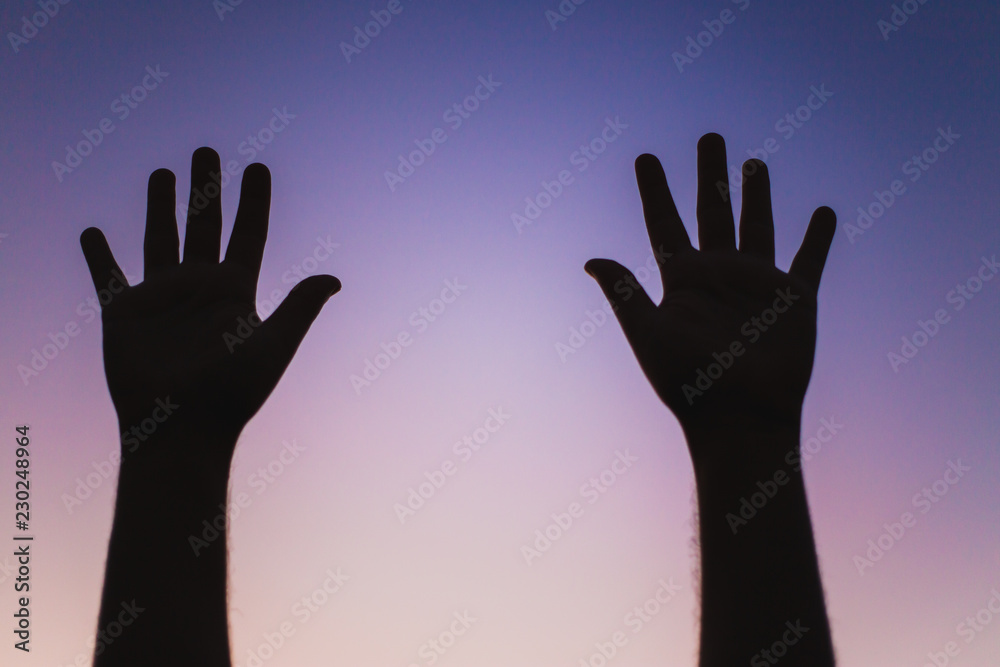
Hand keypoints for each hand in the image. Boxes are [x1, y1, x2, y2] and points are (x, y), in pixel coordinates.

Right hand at [80, 147, 339, 451]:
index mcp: (236, 291)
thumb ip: (299, 307)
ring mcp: (161, 299)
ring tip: (162, 172)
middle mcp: (199, 289)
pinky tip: (93, 233)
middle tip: (206, 151)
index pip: (248, 234)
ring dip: (160, 205)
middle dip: (206, 188)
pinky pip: (108, 276)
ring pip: (160, 238)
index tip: (257, 166)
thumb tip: (335, 278)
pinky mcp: (123, 314)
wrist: (181, 429)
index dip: (254, 201)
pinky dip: (99, 255)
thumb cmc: (231, 393)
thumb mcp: (272, 345)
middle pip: (204, 224)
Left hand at [585, 133, 834, 456]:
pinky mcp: (795, 300)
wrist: (740, 418)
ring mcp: (757, 284)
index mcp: (682, 279)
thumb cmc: (689, 383)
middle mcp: (718, 275)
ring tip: (754, 162)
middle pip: (712, 211)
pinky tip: (823, 211)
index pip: (665, 223)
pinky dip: (817, 237)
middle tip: (710, 138)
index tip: (646, 158)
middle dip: (710, 174)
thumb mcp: (650, 333)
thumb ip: (626, 292)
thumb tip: (591, 259)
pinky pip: (808, 260)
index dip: (654, 190)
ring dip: (756, 195)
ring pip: (757, 226)